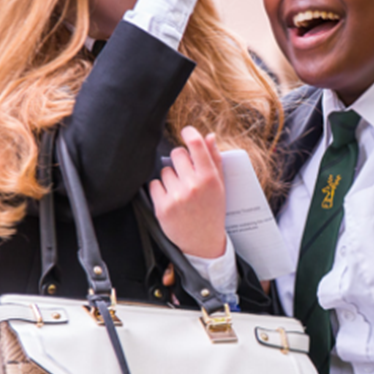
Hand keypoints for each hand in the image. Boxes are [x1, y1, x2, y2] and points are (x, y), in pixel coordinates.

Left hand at [148, 126, 227, 259]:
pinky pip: (154, 184)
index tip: (186, 131)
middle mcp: (193, 185)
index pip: (196, 146)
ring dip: (170, 178)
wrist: (203, 242)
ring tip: (181, 192)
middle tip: (185, 174)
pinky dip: (160, 189)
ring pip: (164, 170)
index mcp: (210, 178)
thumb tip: (208, 136)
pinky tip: (171, 199)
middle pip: (176, 154)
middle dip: (179, 161)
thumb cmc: (212, 210)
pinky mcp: (162, 207)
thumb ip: (215, 160)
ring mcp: (177, 196)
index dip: (189, 133)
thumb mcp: (220, 186)